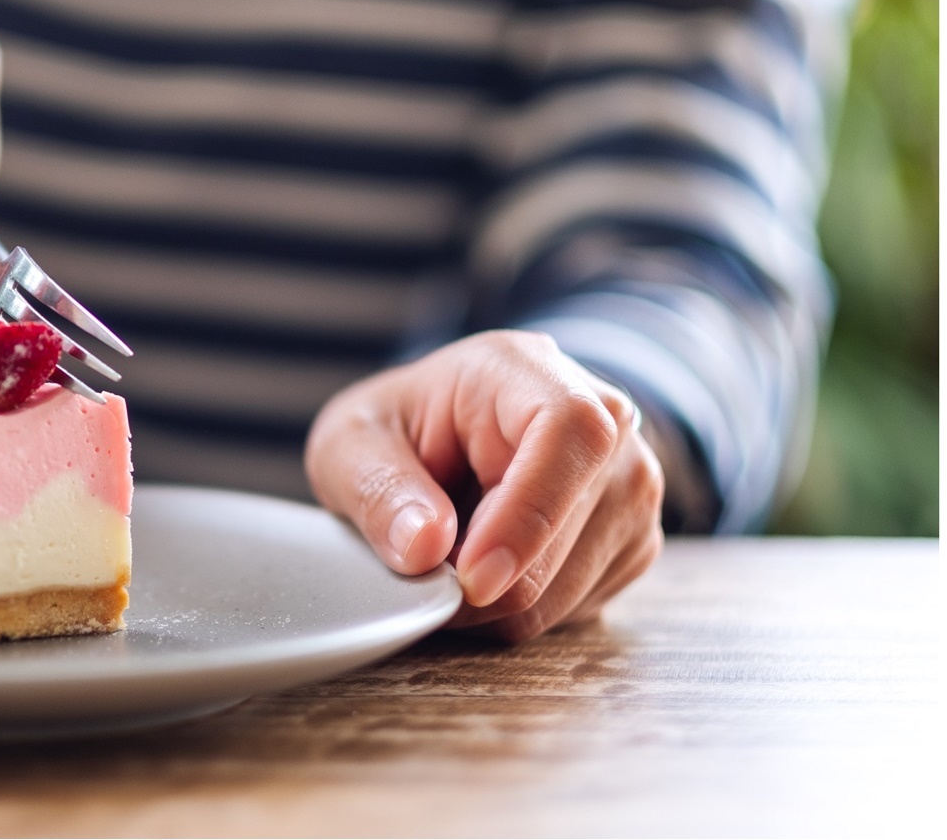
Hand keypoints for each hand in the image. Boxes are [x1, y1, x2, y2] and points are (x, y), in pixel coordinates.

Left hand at [304, 331, 663, 640]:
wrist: (447, 438)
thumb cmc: (402, 430)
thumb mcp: (352, 444)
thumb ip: (378, 490)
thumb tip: (425, 548)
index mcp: (530, 372)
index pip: (571, 433)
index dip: (528, 514)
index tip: (472, 577)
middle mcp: (606, 422)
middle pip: (565, 537)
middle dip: (478, 580)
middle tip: (418, 566)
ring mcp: (631, 486)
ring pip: (566, 592)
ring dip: (491, 603)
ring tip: (452, 554)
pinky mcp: (632, 542)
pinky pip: (574, 613)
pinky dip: (516, 612)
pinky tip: (491, 566)